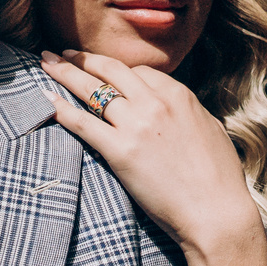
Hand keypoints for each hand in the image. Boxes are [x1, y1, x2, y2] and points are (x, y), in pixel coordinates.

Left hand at [44, 49, 266, 265]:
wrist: (216, 214)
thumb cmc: (219, 179)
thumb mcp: (209, 129)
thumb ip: (186, 112)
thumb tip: (175, 108)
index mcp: (179, 95)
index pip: (139, 71)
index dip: (116, 70)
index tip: (100, 69)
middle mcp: (155, 103)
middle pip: (110, 69)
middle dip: (83, 58)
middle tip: (63, 52)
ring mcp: (136, 125)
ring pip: (91, 89)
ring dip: (65, 73)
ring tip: (47, 63)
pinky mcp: (120, 152)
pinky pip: (82, 122)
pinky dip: (62, 108)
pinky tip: (47, 98)